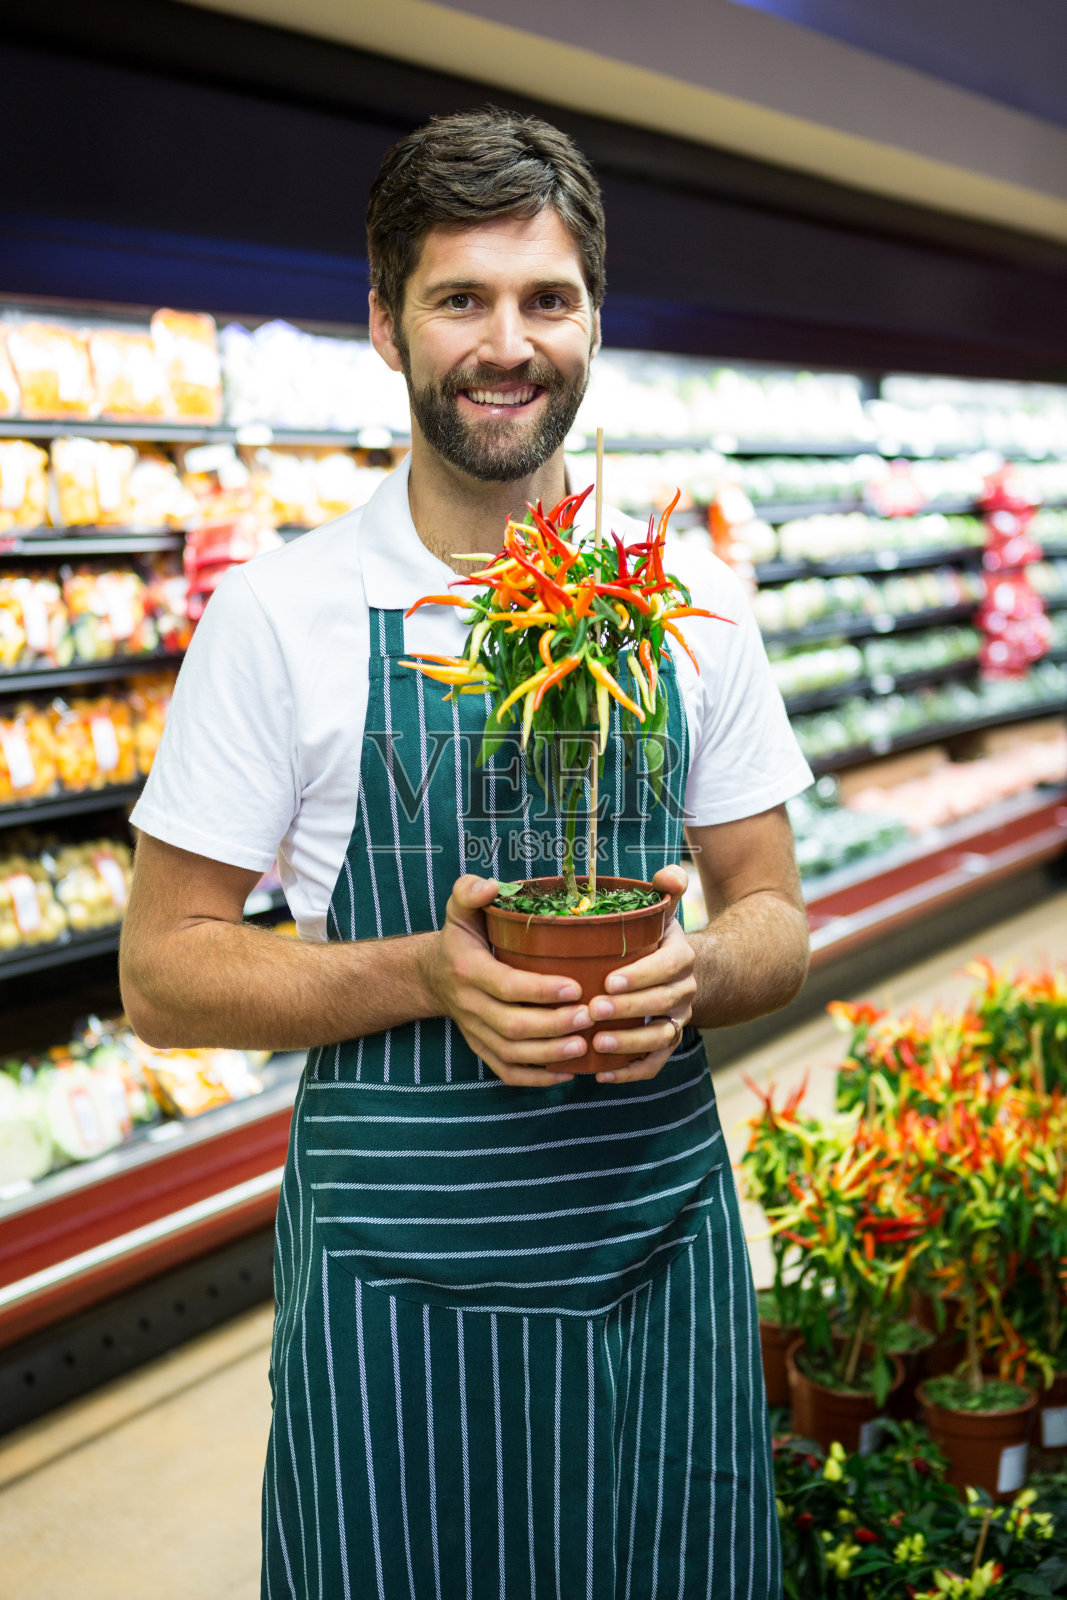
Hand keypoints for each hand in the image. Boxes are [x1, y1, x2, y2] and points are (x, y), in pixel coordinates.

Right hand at [417, 875, 590, 1086]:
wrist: (432, 975)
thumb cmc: (460, 938)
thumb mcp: (459, 908)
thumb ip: (470, 891)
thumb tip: (492, 887)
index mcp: (468, 970)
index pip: (506, 986)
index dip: (540, 991)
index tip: (575, 987)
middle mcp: (470, 1005)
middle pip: (512, 1025)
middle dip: (553, 1026)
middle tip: (590, 1017)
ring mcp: (475, 1032)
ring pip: (511, 1053)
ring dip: (549, 1054)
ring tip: (584, 1045)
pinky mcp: (482, 1049)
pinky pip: (507, 1072)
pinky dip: (537, 1078)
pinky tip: (569, 1072)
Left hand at [587, 864, 695, 1083]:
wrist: (676, 972)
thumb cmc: (654, 938)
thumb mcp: (662, 910)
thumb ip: (667, 887)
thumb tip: (669, 875)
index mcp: (681, 957)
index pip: (668, 967)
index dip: (641, 976)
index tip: (609, 980)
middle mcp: (683, 992)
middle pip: (662, 1004)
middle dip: (629, 1009)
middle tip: (593, 1010)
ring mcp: (676, 1021)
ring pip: (661, 1038)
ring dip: (630, 1043)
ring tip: (598, 1043)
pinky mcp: (665, 1044)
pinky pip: (655, 1064)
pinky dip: (631, 1072)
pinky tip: (602, 1073)